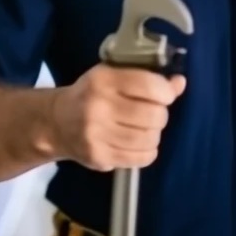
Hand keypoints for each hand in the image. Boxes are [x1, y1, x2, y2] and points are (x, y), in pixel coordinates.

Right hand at [49, 63, 185, 171]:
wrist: (56, 123)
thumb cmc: (91, 95)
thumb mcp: (113, 77)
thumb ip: (147, 79)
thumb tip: (180, 83)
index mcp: (103, 80)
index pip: (150, 86)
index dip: (166, 92)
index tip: (164, 95)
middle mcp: (98, 106)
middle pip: (153, 115)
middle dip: (160, 115)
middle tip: (152, 114)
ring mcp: (96, 134)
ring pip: (149, 138)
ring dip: (154, 134)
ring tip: (145, 129)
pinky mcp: (99, 157)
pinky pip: (141, 158)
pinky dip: (148, 152)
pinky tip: (139, 144)